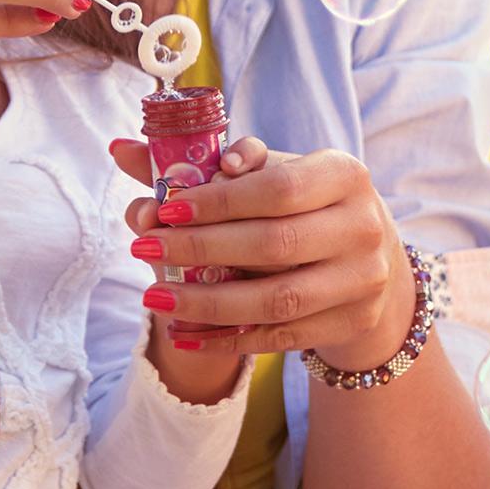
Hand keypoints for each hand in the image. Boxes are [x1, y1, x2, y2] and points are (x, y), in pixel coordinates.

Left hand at [109, 137, 415, 367]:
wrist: (366, 259)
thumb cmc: (302, 205)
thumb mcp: (266, 174)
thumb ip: (200, 164)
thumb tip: (123, 151)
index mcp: (344, 174)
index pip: (277, 188)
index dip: (219, 202)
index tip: (165, 209)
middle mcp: (363, 226)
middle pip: (274, 244)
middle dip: (201, 250)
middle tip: (144, 249)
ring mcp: (362, 280)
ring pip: (276, 300)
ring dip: (207, 303)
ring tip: (154, 298)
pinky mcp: (349, 322)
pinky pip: (279, 337)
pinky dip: (226, 338)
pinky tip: (182, 332)